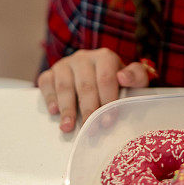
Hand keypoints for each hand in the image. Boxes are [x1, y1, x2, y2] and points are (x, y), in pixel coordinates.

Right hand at [37, 48, 151, 131]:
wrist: (100, 74)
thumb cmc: (118, 81)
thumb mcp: (134, 77)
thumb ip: (137, 76)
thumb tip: (123, 77)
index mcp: (105, 57)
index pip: (106, 78)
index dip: (107, 100)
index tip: (108, 120)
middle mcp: (83, 57)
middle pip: (85, 85)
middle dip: (88, 109)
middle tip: (90, 128)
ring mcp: (65, 64)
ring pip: (64, 85)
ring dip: (66, 108)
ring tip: (68, 127)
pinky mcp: (50, 72)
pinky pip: (46, 83)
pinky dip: (49, 97)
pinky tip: (54, 112)